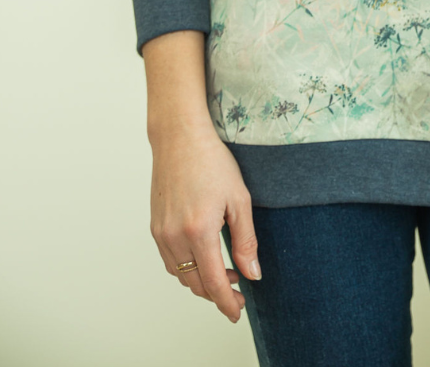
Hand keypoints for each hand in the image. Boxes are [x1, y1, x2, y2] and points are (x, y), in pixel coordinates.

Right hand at [149, 119, 261, 322]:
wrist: (180, 138)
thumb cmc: (212, 162)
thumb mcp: (239, 199)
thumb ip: (246, 240)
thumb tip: (252, 274)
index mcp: (199, 231)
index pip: (214, 282)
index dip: (227, 303)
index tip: (237, 312)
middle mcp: (175, 236)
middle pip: (195, 283)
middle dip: (217, 294)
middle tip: (238, 293)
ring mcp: (161, 233)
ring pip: (181, 275)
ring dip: (201, 281)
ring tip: (226, 273)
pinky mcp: (155, 227)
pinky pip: (170, 260)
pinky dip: (186, 268)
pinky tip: (203, 257)